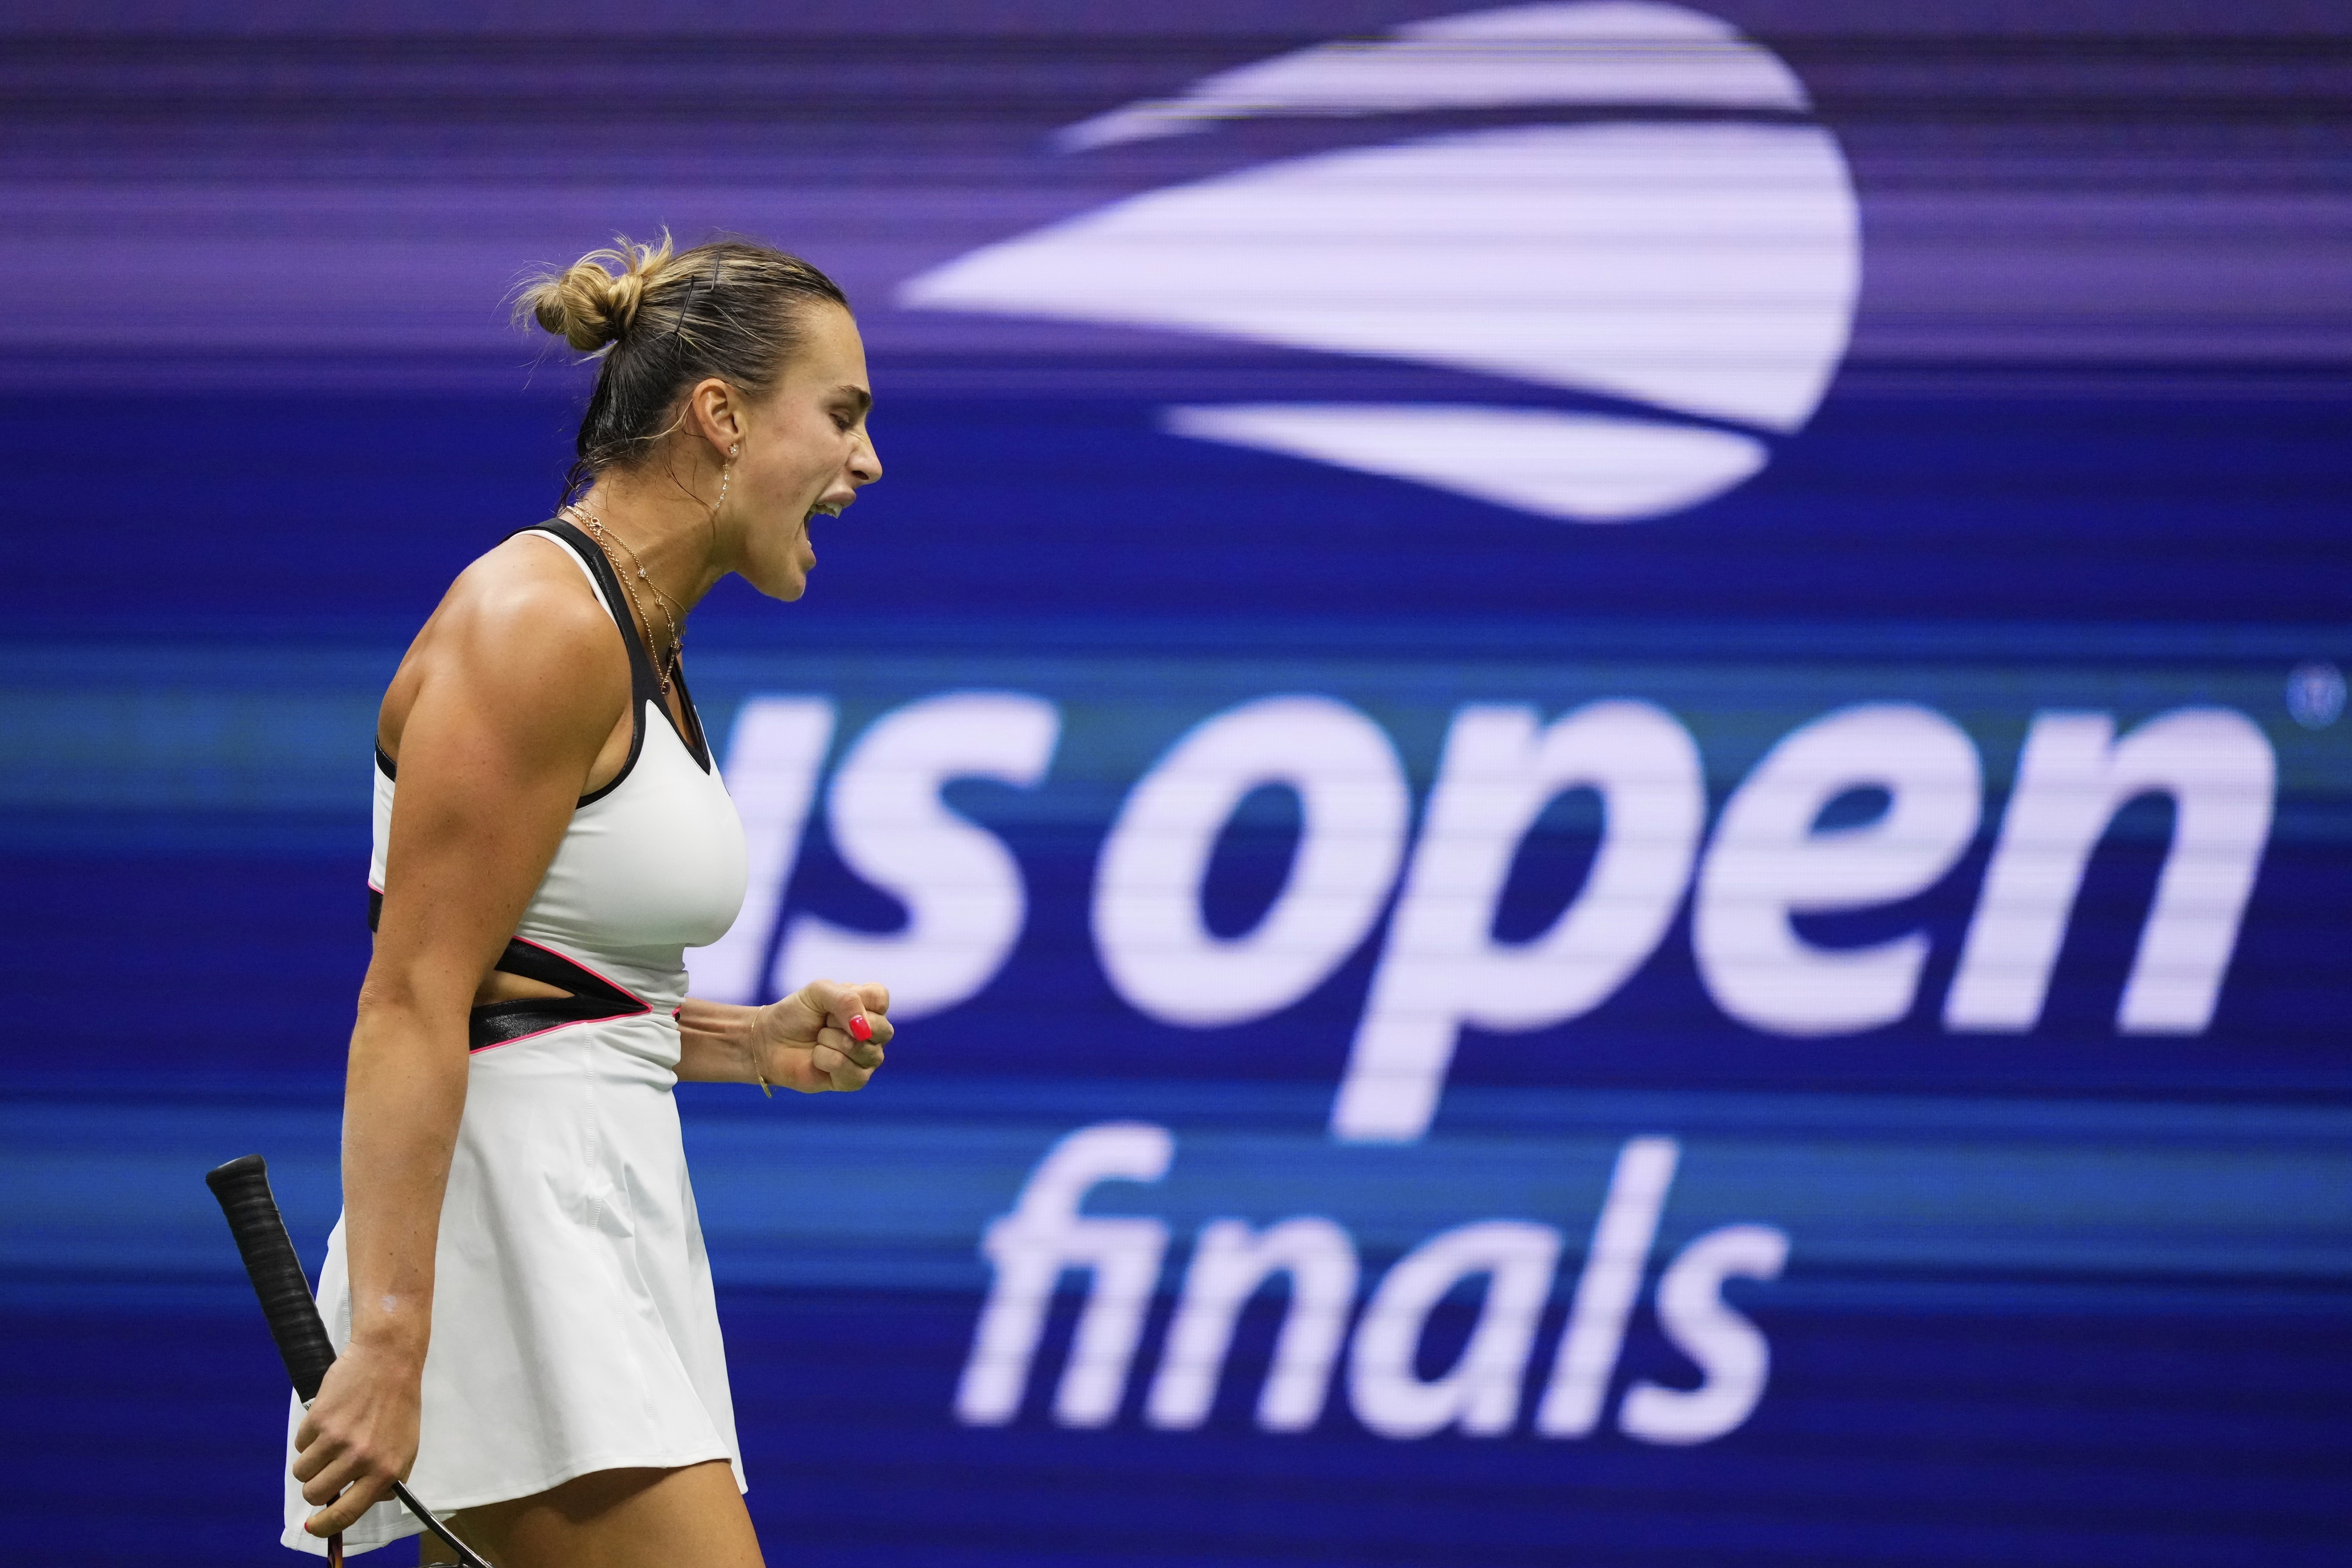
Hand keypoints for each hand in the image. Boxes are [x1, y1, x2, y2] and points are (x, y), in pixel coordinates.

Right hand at [290, 1340, 421, 1536]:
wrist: (388, 1359)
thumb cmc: (399, 1404)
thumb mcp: (406, 1448)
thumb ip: (388, 1480)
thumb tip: (362, 1503)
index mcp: (385, 1470)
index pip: (347, 1513)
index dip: (325, 1526)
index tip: (314, 1527)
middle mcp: (361, 1458)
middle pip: (315, 1494)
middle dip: (315, 1487)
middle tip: (326, 1470)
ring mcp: (337, 1439)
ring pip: (302, 1472)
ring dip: (310, 1463)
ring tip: (330, 1441)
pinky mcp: (318, 1420)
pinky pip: (299, 1445)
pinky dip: (308, 1438)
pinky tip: (329, 1421)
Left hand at [755, 979, 890, 1091]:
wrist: (769, 1042)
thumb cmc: (795, 1014)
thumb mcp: (818, 992)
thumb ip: (846, 999)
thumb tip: (864, 1029)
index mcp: (868, 1005)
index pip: (880, 998)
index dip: (855, 1000)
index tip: (831, 1005)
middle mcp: (873, 1032)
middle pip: (882, 1029)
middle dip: (841, 1024)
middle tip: (824, 1023)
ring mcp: (867, 1058)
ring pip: (864, 1050)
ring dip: (830, 1041)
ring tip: (818, 1040)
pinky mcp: (855, 1080)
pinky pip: (852, 1072)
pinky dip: (826, 1061)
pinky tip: (817, 1058)